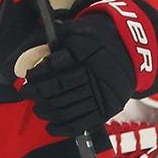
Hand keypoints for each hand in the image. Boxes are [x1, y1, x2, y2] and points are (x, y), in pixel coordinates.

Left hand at [19, 0, 157, 136]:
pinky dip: (64, 127)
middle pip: (60, 86)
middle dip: (38, 91)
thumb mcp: (79, 29)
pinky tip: (50, 127)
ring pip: (70, 106)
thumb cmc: (98, 39)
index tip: (28, 75)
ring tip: (37, 109)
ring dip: (48, 110)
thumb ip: (58, 37)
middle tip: (26, 92)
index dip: (38, 71)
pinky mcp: (109, 107)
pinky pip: (83, 122)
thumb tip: (33, 52)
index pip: (56, 64)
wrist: (131, 51)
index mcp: (87, 50)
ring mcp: (104, 92)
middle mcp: (97, 72)